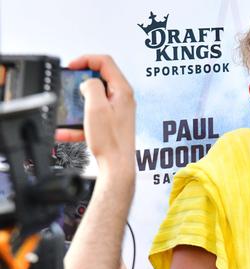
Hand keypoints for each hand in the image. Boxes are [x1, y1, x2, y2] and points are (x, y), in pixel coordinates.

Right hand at [56, 55, 135, 173]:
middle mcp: (123, 98)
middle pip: (99, 79)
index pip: (105, 62)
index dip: (86, 60)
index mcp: (122, 90)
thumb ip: (90, 86)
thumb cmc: (110, 140)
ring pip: (93, 99)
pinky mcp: (111, 123)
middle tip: (69, 87)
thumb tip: (87, 82)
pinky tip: (65, 132)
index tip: (71, 67)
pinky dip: (78, 122)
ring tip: (67, 111)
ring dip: (77, 104)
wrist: (117, 166)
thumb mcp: (95, 107)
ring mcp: (118, 111)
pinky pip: (92, 117)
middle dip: (80, 82)